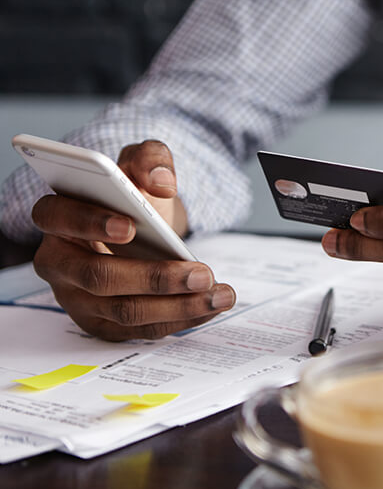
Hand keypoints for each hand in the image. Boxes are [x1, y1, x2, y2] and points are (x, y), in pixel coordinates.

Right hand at [31, 140, 235, 340]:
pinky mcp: (102, 323)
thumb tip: (161, 182)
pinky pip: (140, 329)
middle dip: (154, 278)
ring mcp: (78, 298)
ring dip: (177, 306)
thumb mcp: (142, 165)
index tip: (130, 225)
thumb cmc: (133, 197)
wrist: (142, 228)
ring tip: (219, 293)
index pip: (57, 217)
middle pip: (98, 277)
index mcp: (58, 216)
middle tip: (201, 273)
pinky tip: (209, 306)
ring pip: (124, 311)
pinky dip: (180, 319)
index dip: (90, 223)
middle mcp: (59, 263)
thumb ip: (151, 159)